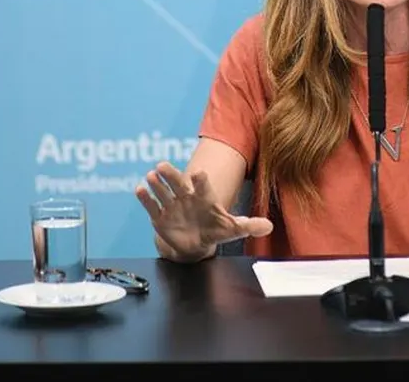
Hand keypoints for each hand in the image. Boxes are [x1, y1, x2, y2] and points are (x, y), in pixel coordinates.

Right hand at [134, 161, 272, 262]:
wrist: (196, 243)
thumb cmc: (215, 230)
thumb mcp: (233, 229)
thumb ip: (249, 226)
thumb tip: (269, 226)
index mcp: (205, 197)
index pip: (203, 186)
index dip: (201, 180)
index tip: (199, 173)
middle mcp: (187, 197)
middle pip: (178, 183)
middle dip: (171, 175)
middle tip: (162, 165)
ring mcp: (172, 205)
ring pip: (163, 191)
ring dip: (156, 184)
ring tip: (150, 176)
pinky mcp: (159, 217)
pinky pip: (151, 205)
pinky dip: (145, 197)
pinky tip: (139, 189)